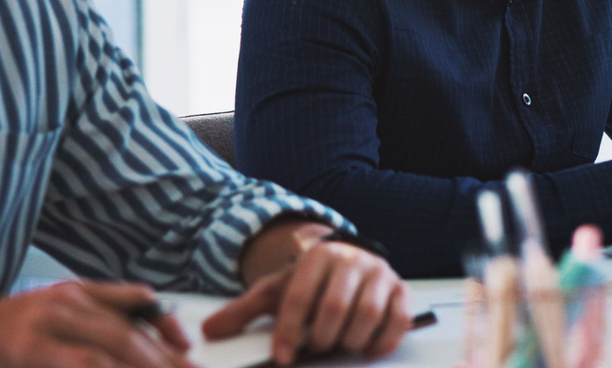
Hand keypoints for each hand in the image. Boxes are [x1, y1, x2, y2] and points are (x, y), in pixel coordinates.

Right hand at [0, 281, 190, 367]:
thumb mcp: (48, 324)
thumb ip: (91, 324)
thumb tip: (135, 347)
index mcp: (74, 292)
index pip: (138, 300)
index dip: (168, 325)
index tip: (188, 347)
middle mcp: (65, 301)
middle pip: (129, 332)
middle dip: (165, 359)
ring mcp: (45, 322)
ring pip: (112, 345)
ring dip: (146, 365)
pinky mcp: (26, 345)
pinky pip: (81, 362)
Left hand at [205, 223, 412, 364]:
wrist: (343, 262)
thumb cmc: (308, 282)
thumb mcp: (275, 290)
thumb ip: (243, 311)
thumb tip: (211, 330)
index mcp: (318, 257)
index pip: (299, 297)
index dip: (288, 331)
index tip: (281, 356)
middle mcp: (352, 260)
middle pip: (334, 307)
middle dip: (320, 337)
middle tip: (314, 347)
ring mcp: (380, 274)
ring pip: (367, 314)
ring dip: (349, 340)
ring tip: (338, 345)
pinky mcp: (401, 290)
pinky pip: (398, 318)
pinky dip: (384, 340)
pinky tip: (368, 350)